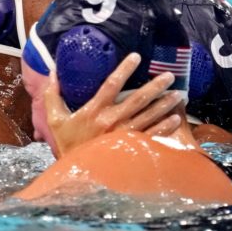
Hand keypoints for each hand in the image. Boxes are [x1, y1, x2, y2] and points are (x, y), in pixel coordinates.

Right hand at [44, 53, 182, 157]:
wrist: (75, 174)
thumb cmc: (66, 144)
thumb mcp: (54, 120)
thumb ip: (53, 95)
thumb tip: (53, 72)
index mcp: (94, 111)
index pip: (111, 85)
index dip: (124, 69)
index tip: (136, 57)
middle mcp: (112, 121)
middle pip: (138, 99)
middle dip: (155, 86)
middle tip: (169, 75)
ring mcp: (123, 136)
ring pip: (149, 116)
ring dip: (165, 105)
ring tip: (179, 94)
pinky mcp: (130, 148)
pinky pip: (151, 136)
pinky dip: (165, 128)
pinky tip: (175, 119)